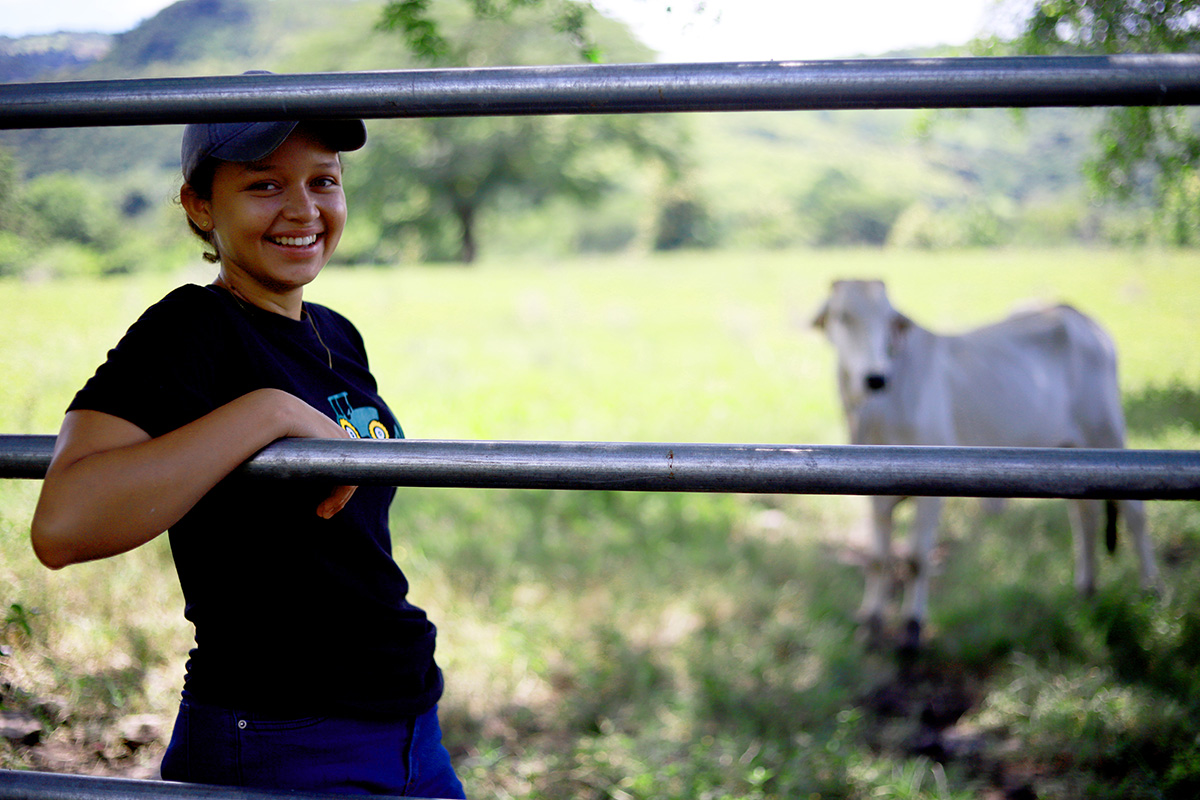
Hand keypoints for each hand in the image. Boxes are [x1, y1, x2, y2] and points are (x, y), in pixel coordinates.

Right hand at [261, 389, 359, 517]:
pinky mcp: (342, 452)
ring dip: (337, 502)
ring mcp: (343, 444)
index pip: (338, 467)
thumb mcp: (286, 446)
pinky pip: (348, 480)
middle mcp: (339, 438)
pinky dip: (338, 498)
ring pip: (348, 480)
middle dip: (337, 499)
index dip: (333, 489)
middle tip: (323, 514)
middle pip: (346, 475)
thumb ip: (291, 459)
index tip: (321, 506)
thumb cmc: (272, 429)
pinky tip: (325, 508)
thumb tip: (282, 474)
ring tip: (323, 514)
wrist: (275, 412)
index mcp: (327, 436)